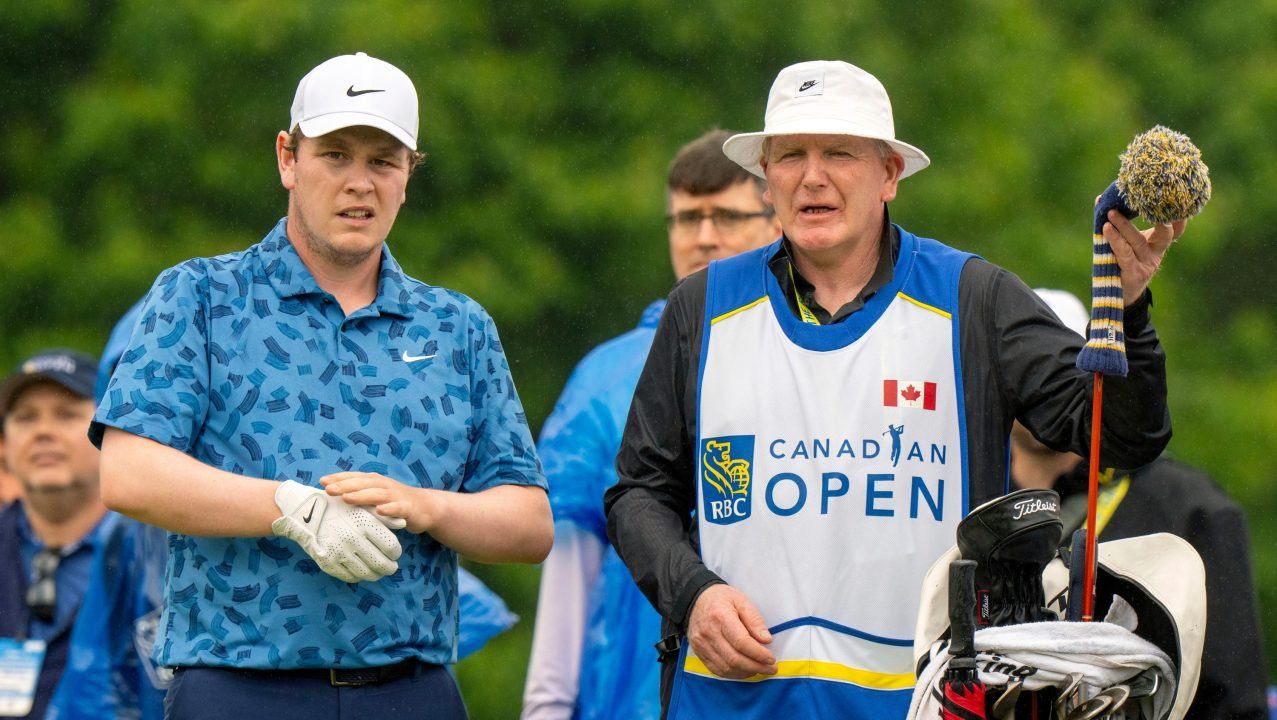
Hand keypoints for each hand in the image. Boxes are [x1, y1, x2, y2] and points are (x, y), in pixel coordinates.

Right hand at [271, 480, 403, 582]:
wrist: (305, 512)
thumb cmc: (338, 507)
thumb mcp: (361, 506)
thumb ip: (383, 516)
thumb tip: (404, 523)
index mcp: (363, 523)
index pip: (390, 546)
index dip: (396, 552)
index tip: (396, 553)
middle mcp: (352, 539)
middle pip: (380, 563)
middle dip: (389, 568)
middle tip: (391, 567)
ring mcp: (339, 552)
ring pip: (366, 573)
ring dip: (375, 575)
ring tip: (379, 572)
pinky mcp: (327, 562)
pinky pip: (349, 577)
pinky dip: (358, 576)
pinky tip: (361, 572)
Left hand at [322, 472, 429, 533]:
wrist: (426, 507)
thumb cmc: (394, 502)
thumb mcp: (375, 496)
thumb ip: (358, 496)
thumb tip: (332, 499)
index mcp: (374, 481)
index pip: (354, 477)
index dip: (339, 478)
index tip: (322, 481)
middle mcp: (384, 485)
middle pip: (363, 483)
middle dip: (345, 485)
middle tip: (328, 489)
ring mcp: (396, 496)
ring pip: (378, 494)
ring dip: (362, 495)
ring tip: (347, 498)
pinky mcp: (408, 508)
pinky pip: (398, 508)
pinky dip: (389, 508)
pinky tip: (380, 510)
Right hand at [686, 584, 777, 678]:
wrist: (695, 600)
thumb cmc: (721, 599)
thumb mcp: (741, 600)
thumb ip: (754, 620)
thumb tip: (767, 640)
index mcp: (720, 616)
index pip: (741, 642)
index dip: (758, 654)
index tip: (771, 658)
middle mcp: (708, 633)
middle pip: (734, 658)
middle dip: (756, 666)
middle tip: (771, 668)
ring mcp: (701, 645)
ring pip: (726, 667)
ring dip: (746, 672)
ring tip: (760, 669)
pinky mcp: (699, 652)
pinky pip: (717, 670)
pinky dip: (733, 674)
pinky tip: (745, 670)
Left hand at [1102, 208, 1186, 304]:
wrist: (1117, 296)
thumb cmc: (1121, 264)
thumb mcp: (1127, 245)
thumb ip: (1120, 226)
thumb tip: (1101, 198)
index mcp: (1158, 245)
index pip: (1175, 230)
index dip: (1180, 218)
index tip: (1178, 202)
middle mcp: (1155, 254)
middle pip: (1162, 234)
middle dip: (1154, 216)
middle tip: (1141, 200)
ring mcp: (1146, 265)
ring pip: (1137, 242)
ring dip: (1124, 225)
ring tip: (1111, 212)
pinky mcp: (1133, 274)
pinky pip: (1124, 254)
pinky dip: (1115, 240)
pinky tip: (1106, 228)